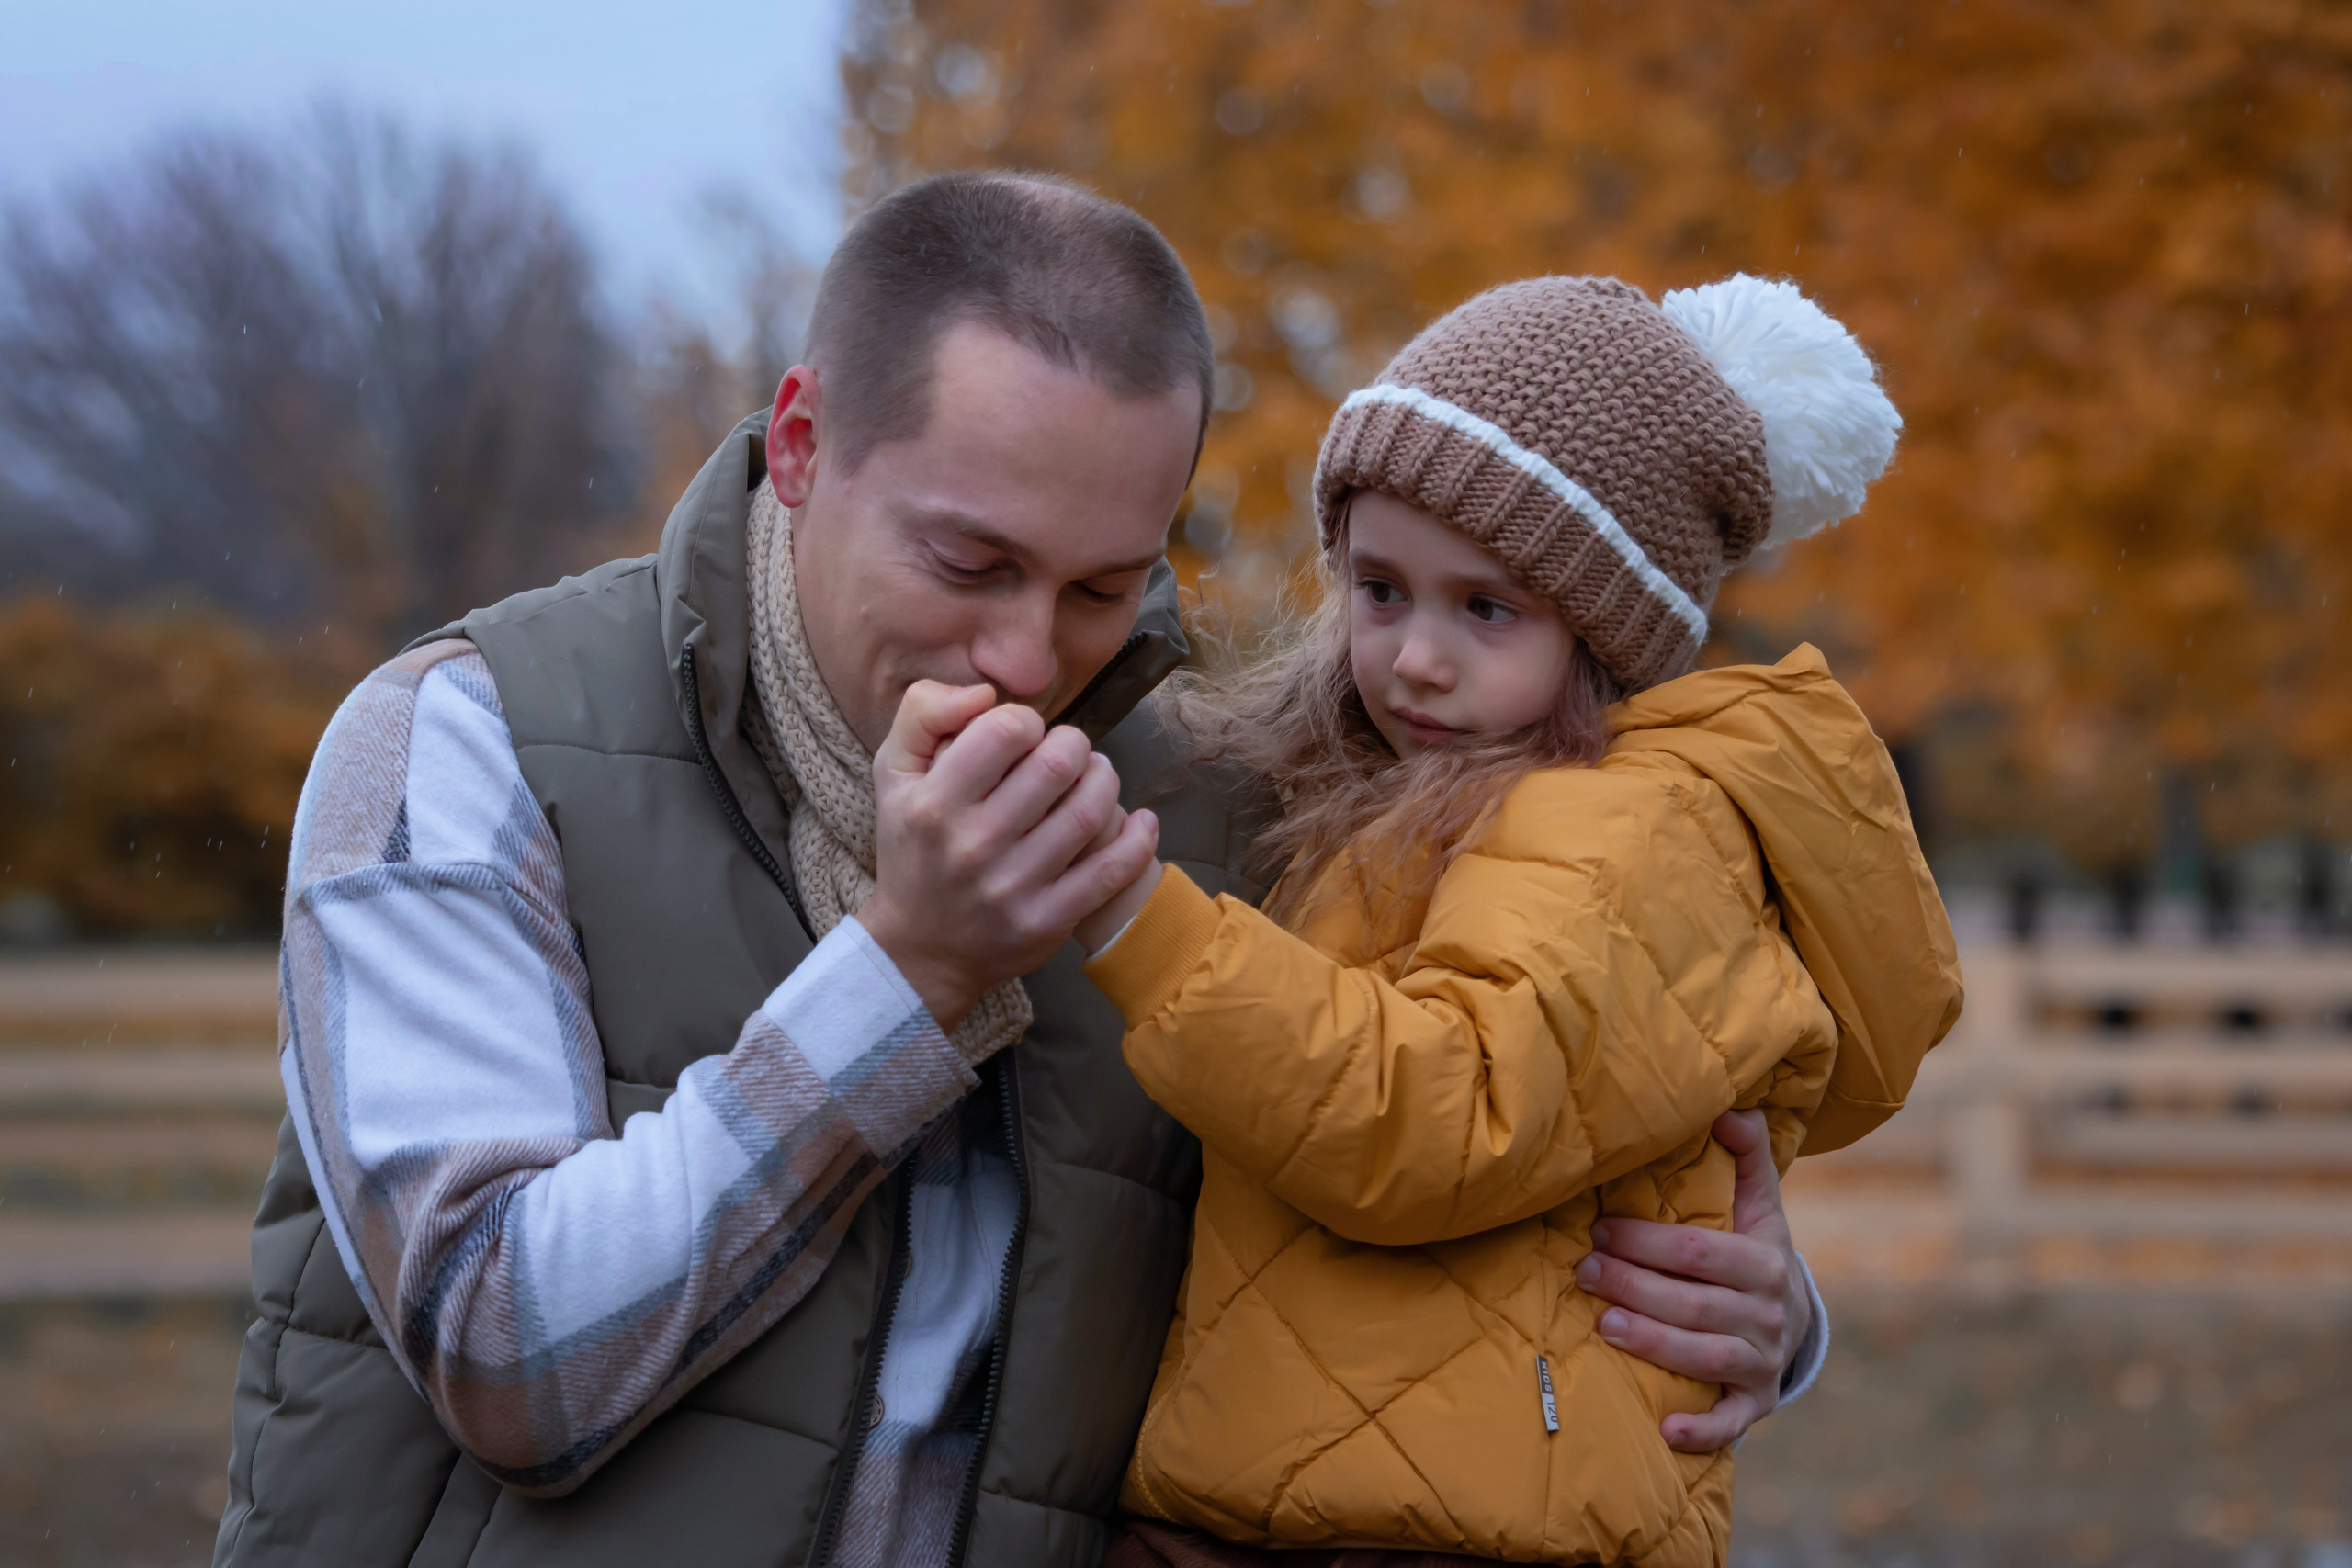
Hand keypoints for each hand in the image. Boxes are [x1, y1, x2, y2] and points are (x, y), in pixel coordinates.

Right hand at [858, 681, 1159, 1031]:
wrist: (918, 949)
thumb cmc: (913, 846)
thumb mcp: (893, 773)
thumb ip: (923, 713)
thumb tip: (984, 693)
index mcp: (935, 802)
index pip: (1008, 729)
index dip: (1026, 721)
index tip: (1024, 737)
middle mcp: (973, 844)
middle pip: (1058, 764)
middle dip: (1074, 745)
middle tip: (1069, 752)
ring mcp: (1013, 887)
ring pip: (1088, 812)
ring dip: (1105, 781)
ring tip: (1096, 776)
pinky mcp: (1046, 921)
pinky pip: (1110, 872)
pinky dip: (1137, 840)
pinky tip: (1141, 821)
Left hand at [1573, 1109, 1810, 1451]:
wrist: (1794, 1319)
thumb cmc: (1754, 1251)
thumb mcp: (1759, 1203)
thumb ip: (1746, 1154)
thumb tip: (1731, 1106)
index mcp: (1765, 1261)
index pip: (1699, 1251)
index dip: (1646, 1240)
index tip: (1600, 1228)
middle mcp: (1769, 1315)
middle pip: (1694, 1302)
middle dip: (1634, 1285)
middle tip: (1584, 1270)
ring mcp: (1762, 1363)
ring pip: (1705, 1356)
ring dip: (1653, 1343)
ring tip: (1603, 1326)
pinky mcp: (1753, 1402)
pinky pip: (1731, 1422)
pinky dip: (1702, 1430)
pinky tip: (1665, 1431)